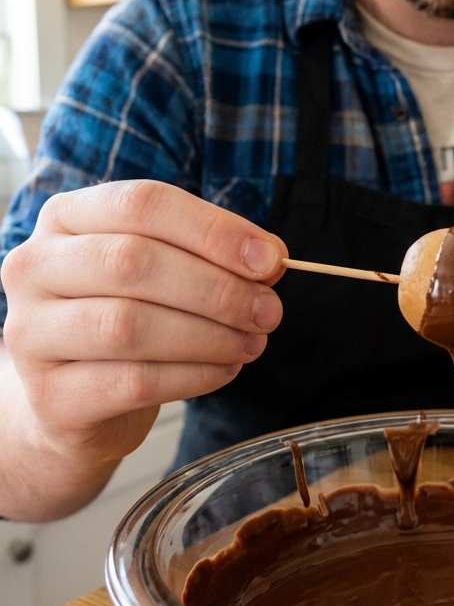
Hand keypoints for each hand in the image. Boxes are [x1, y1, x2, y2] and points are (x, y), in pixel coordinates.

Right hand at [1, 179, 285, 469]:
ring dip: (209, 335)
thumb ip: (213, 256)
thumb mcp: (165, 271)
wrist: (73, 401)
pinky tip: (225, 370)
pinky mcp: (49, 397)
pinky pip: (132, 382)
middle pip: (132, 262)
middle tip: (268, 311)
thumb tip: (269, 259)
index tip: (270, 258)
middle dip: (216, 288)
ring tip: (253, 342)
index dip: (212, 230)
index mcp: (66, 218)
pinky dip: (193, 376)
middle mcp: (34, 268)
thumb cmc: (125, 317)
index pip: (141, 204)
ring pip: (129, 325)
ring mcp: (31, 334)